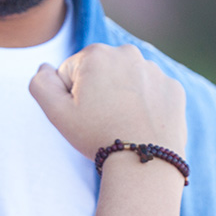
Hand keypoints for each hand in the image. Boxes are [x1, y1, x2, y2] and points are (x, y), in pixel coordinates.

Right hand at [29, 43, 186, 160]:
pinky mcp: (174, 87)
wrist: (144, 162)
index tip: (84, 114)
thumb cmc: (96, 136)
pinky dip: (146, 105)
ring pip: (127, 80)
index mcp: (96, 54)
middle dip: (98, 91)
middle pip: (100, 72)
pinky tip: (142, 123)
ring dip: (122, 97)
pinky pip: (152, 92)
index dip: (72, 97)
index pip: (71, 72)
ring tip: (122, 124)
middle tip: (102, 120)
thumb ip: (41, 83)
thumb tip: (45, 67)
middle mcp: (128, 53)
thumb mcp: (56, 112)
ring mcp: (154, 70)